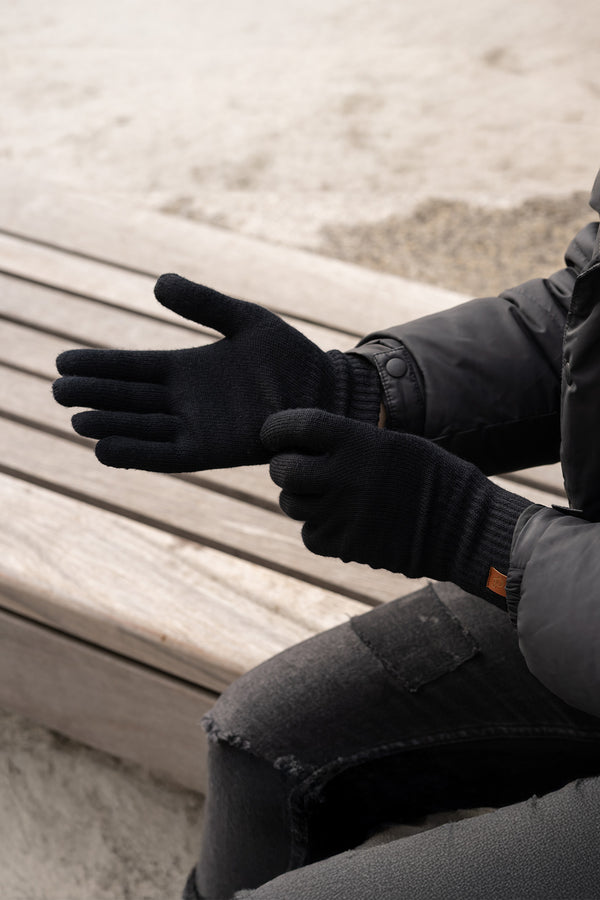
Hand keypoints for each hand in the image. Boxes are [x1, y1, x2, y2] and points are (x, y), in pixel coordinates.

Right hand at [52, 274, 379, 471]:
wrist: (324, 393)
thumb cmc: (289, 357)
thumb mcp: (245, 320)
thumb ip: (203, 304)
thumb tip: (157, 282)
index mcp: (186, 368)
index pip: (132, 368)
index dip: (99, 365)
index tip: (62, 361)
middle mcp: (183, 401)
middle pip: (128, 398)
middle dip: (94, 394)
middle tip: (57, 391)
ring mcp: (195, 427)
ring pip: (141, 427)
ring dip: (110, 424)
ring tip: (77, 419)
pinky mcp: (211, 451)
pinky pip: (166, 455)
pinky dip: (137, 453)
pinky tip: (105, 450)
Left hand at [261, 408, 529, 597]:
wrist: (462, 526)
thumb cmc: (431, 476)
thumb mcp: (393, 443)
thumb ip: (348, 441)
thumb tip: (305, 441)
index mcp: (357, 442)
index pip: (295, 426)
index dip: (277, 429)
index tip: (274, 433)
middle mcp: (342, 476)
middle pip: (282, 470)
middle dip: (285, 466)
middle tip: (299, 467)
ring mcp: (340, 514)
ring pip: (292, 504)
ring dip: (301, 498)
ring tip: (327, 495)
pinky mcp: (344, 546)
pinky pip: (310, 534)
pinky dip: (318, 529)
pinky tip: (342, 521)